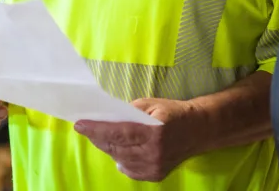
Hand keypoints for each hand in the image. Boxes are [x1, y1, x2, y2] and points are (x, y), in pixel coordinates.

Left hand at [74, 98, 203, 181]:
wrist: (199, 130)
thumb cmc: (174, 112)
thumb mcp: (152, 104)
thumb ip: (129, 111)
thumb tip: (106, 117)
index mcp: (154, 131)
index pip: (119, 132)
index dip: (97, 129)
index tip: (80, 124)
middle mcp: (154, 152)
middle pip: (116, 148)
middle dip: (99, 138)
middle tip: (87, 128)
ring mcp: (155, 166)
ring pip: (120, 160)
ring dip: (109, 148)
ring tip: (104, 137)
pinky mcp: (156, 175)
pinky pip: (129, 170)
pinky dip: (121, 159)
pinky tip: (121, 150)